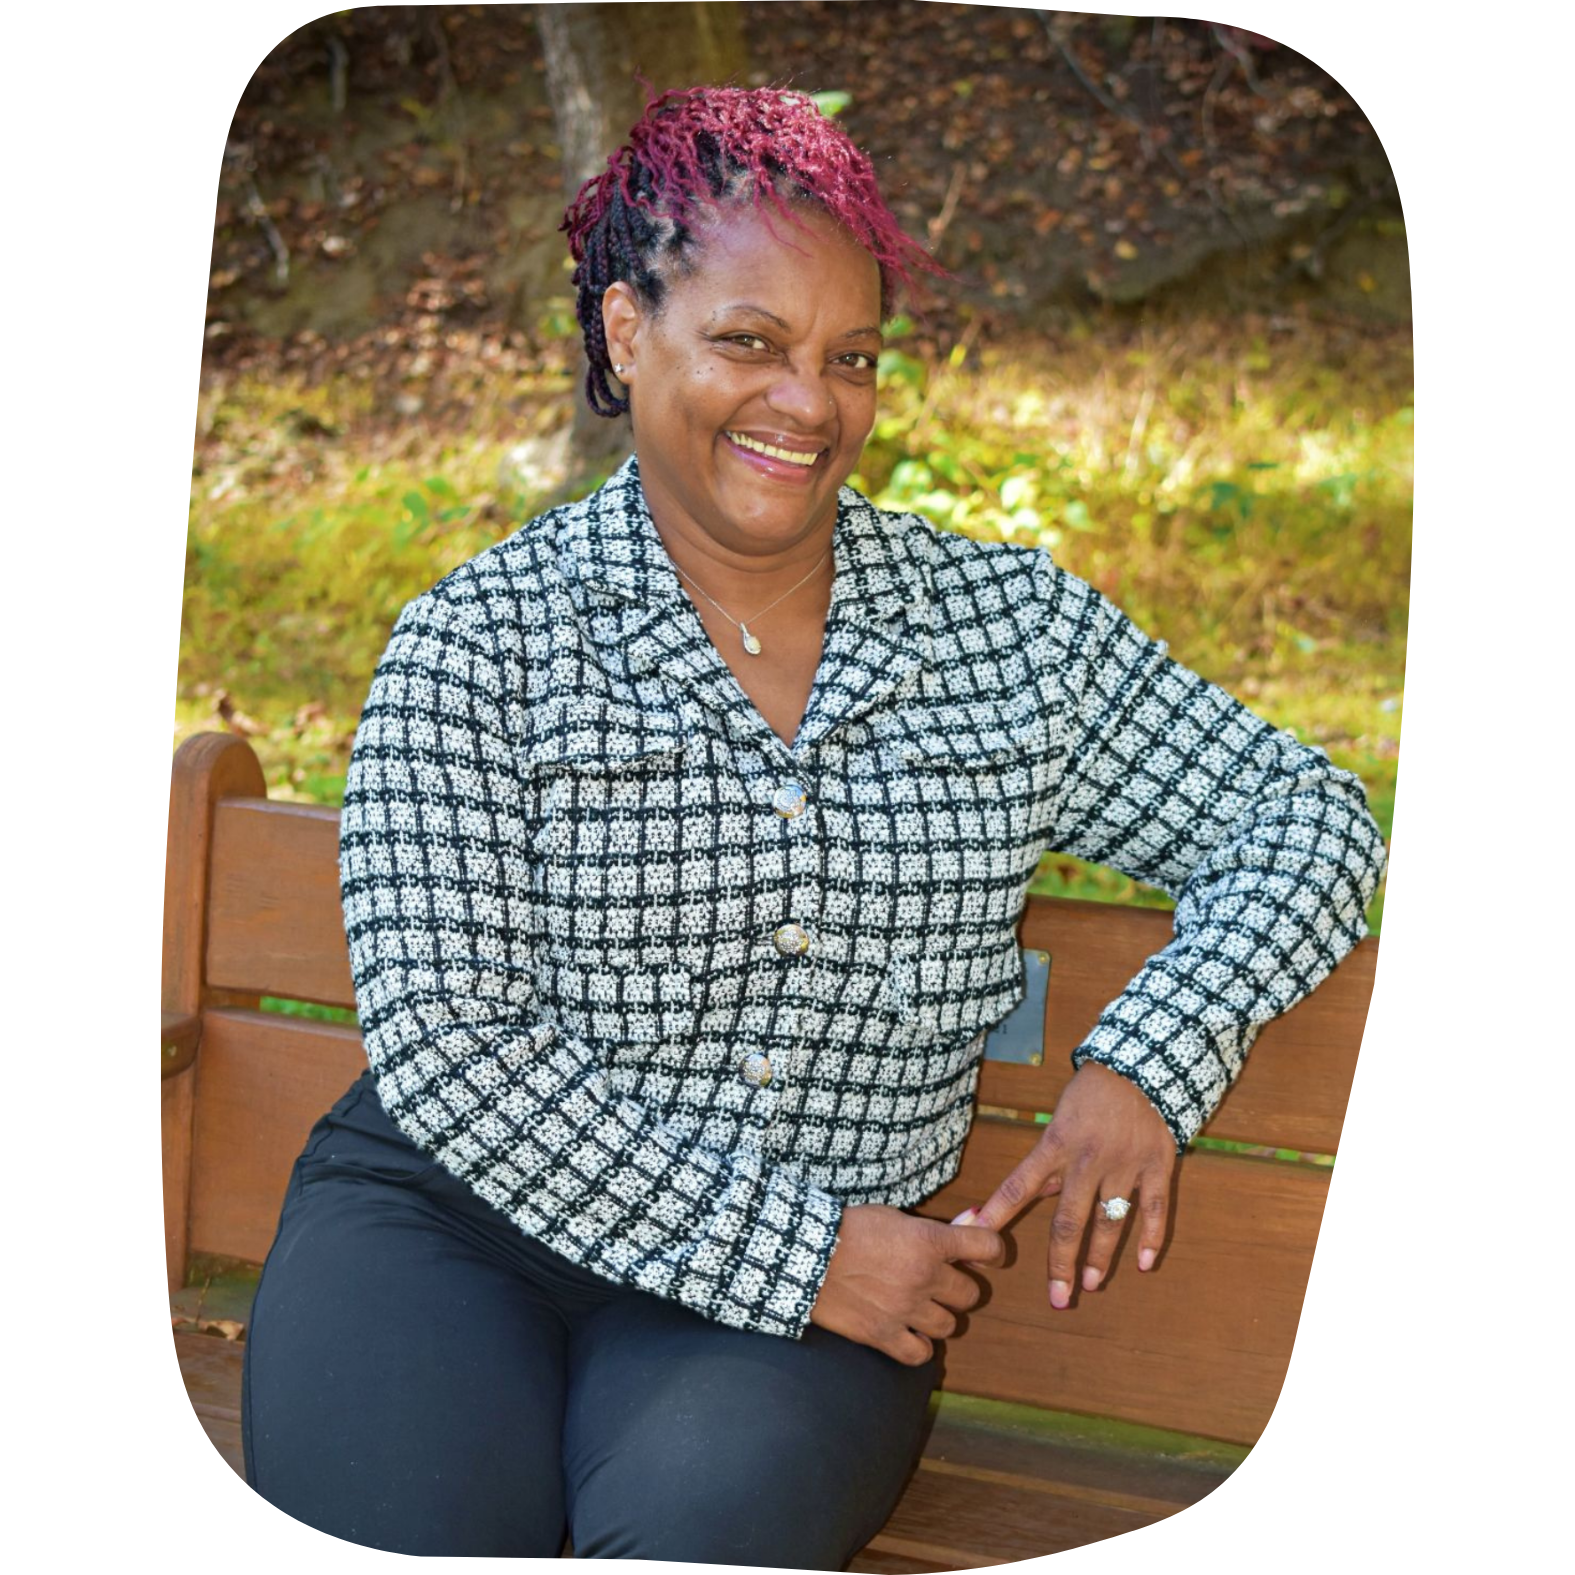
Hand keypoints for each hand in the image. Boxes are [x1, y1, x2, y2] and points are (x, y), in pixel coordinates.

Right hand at [810, 1203, 1004, 1365]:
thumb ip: (931, 1230)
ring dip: (938, 1317)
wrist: (806, 1254)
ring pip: (949, 1325)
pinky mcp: (883, 1334)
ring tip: (919, 1308)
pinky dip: (919, 1347)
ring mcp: (905, 1309)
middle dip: (957, 1287)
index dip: (993, 1251)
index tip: (987, 1256)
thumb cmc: (848, 1228)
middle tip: (939, 1283)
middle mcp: (924, 1276)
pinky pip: (921, 1354)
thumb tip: (968, 1226)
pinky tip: (908, 1333)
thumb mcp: (893, 1217)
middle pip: (970, 1294)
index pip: (987, 1246)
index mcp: (929, 1241)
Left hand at [957, 1061, 1175, 1310]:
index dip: (996, 1213)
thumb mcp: (1058, 1121)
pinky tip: (1143, 1264)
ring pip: (1110, 1221)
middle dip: (1061, 1263)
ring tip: (1091, 1286)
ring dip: (1100, 1257)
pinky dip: (1151, 1238)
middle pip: (1068, 1221)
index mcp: (1055, 1144)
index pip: (1018, 1185)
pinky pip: (1154, 1209)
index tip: (974, 1236)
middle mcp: (1087, 1159)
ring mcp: (1124, 1164)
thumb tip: (1025, 1198)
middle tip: (1057, 1298)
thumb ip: (1048, 1163)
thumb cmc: (1089, 1096)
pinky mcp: (1156, 1164)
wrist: (1138, 1065)